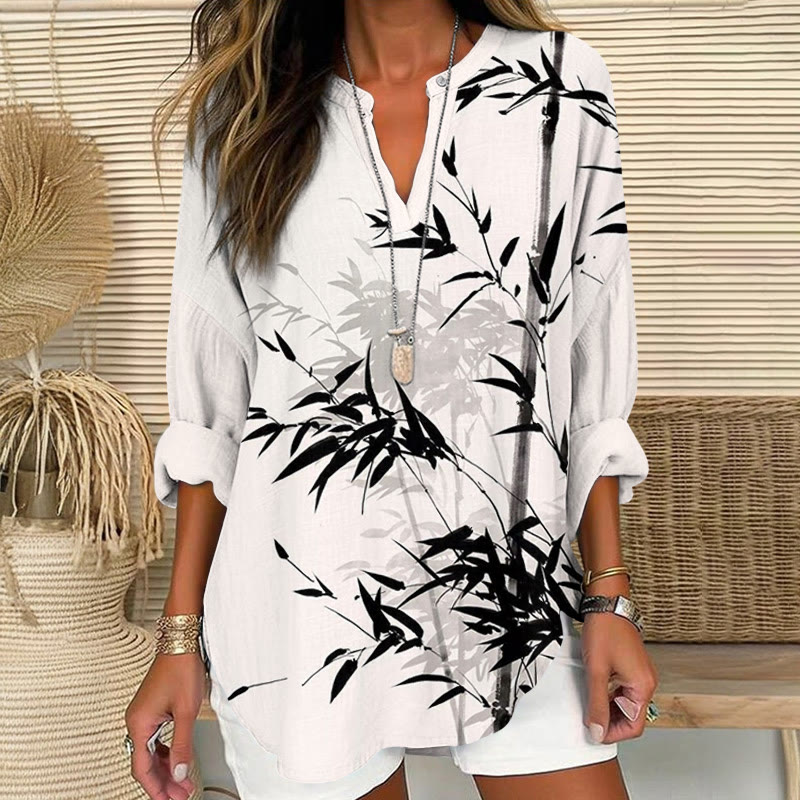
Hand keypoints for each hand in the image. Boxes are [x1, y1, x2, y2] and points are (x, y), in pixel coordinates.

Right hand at [124, 652, 206, 798]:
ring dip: (166, 768)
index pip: (142, 768)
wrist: (181, 643)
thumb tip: (181, 773)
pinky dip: (166, 753)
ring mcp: (143, 715)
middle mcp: (136, 721)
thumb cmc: (181, 669)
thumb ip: (182, 745)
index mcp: (139, 724)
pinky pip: (155, 740)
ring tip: (182, 782)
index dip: (156, 788)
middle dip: (164, 781)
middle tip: (181, 795)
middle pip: (146, 763)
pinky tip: (177, 761)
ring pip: (151, 752)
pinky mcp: (151, 710)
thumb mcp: (186, 712)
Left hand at [581, 609, 657, 743]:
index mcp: (642, 686)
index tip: (593, 732)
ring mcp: (640, 674)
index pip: (634, 726)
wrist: (607, 603)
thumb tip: (597, 730)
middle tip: (588, 719)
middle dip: (610, 722)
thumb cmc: (604, 631)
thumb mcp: (596, 671)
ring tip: (589, 704)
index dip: (612, 733)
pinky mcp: (633, 667)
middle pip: (631, 717)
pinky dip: (610, 696)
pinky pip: (624, 691)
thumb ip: (597, 704)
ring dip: (609, 709)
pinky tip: (595, 691)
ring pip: (626, 704)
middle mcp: (646, 682)